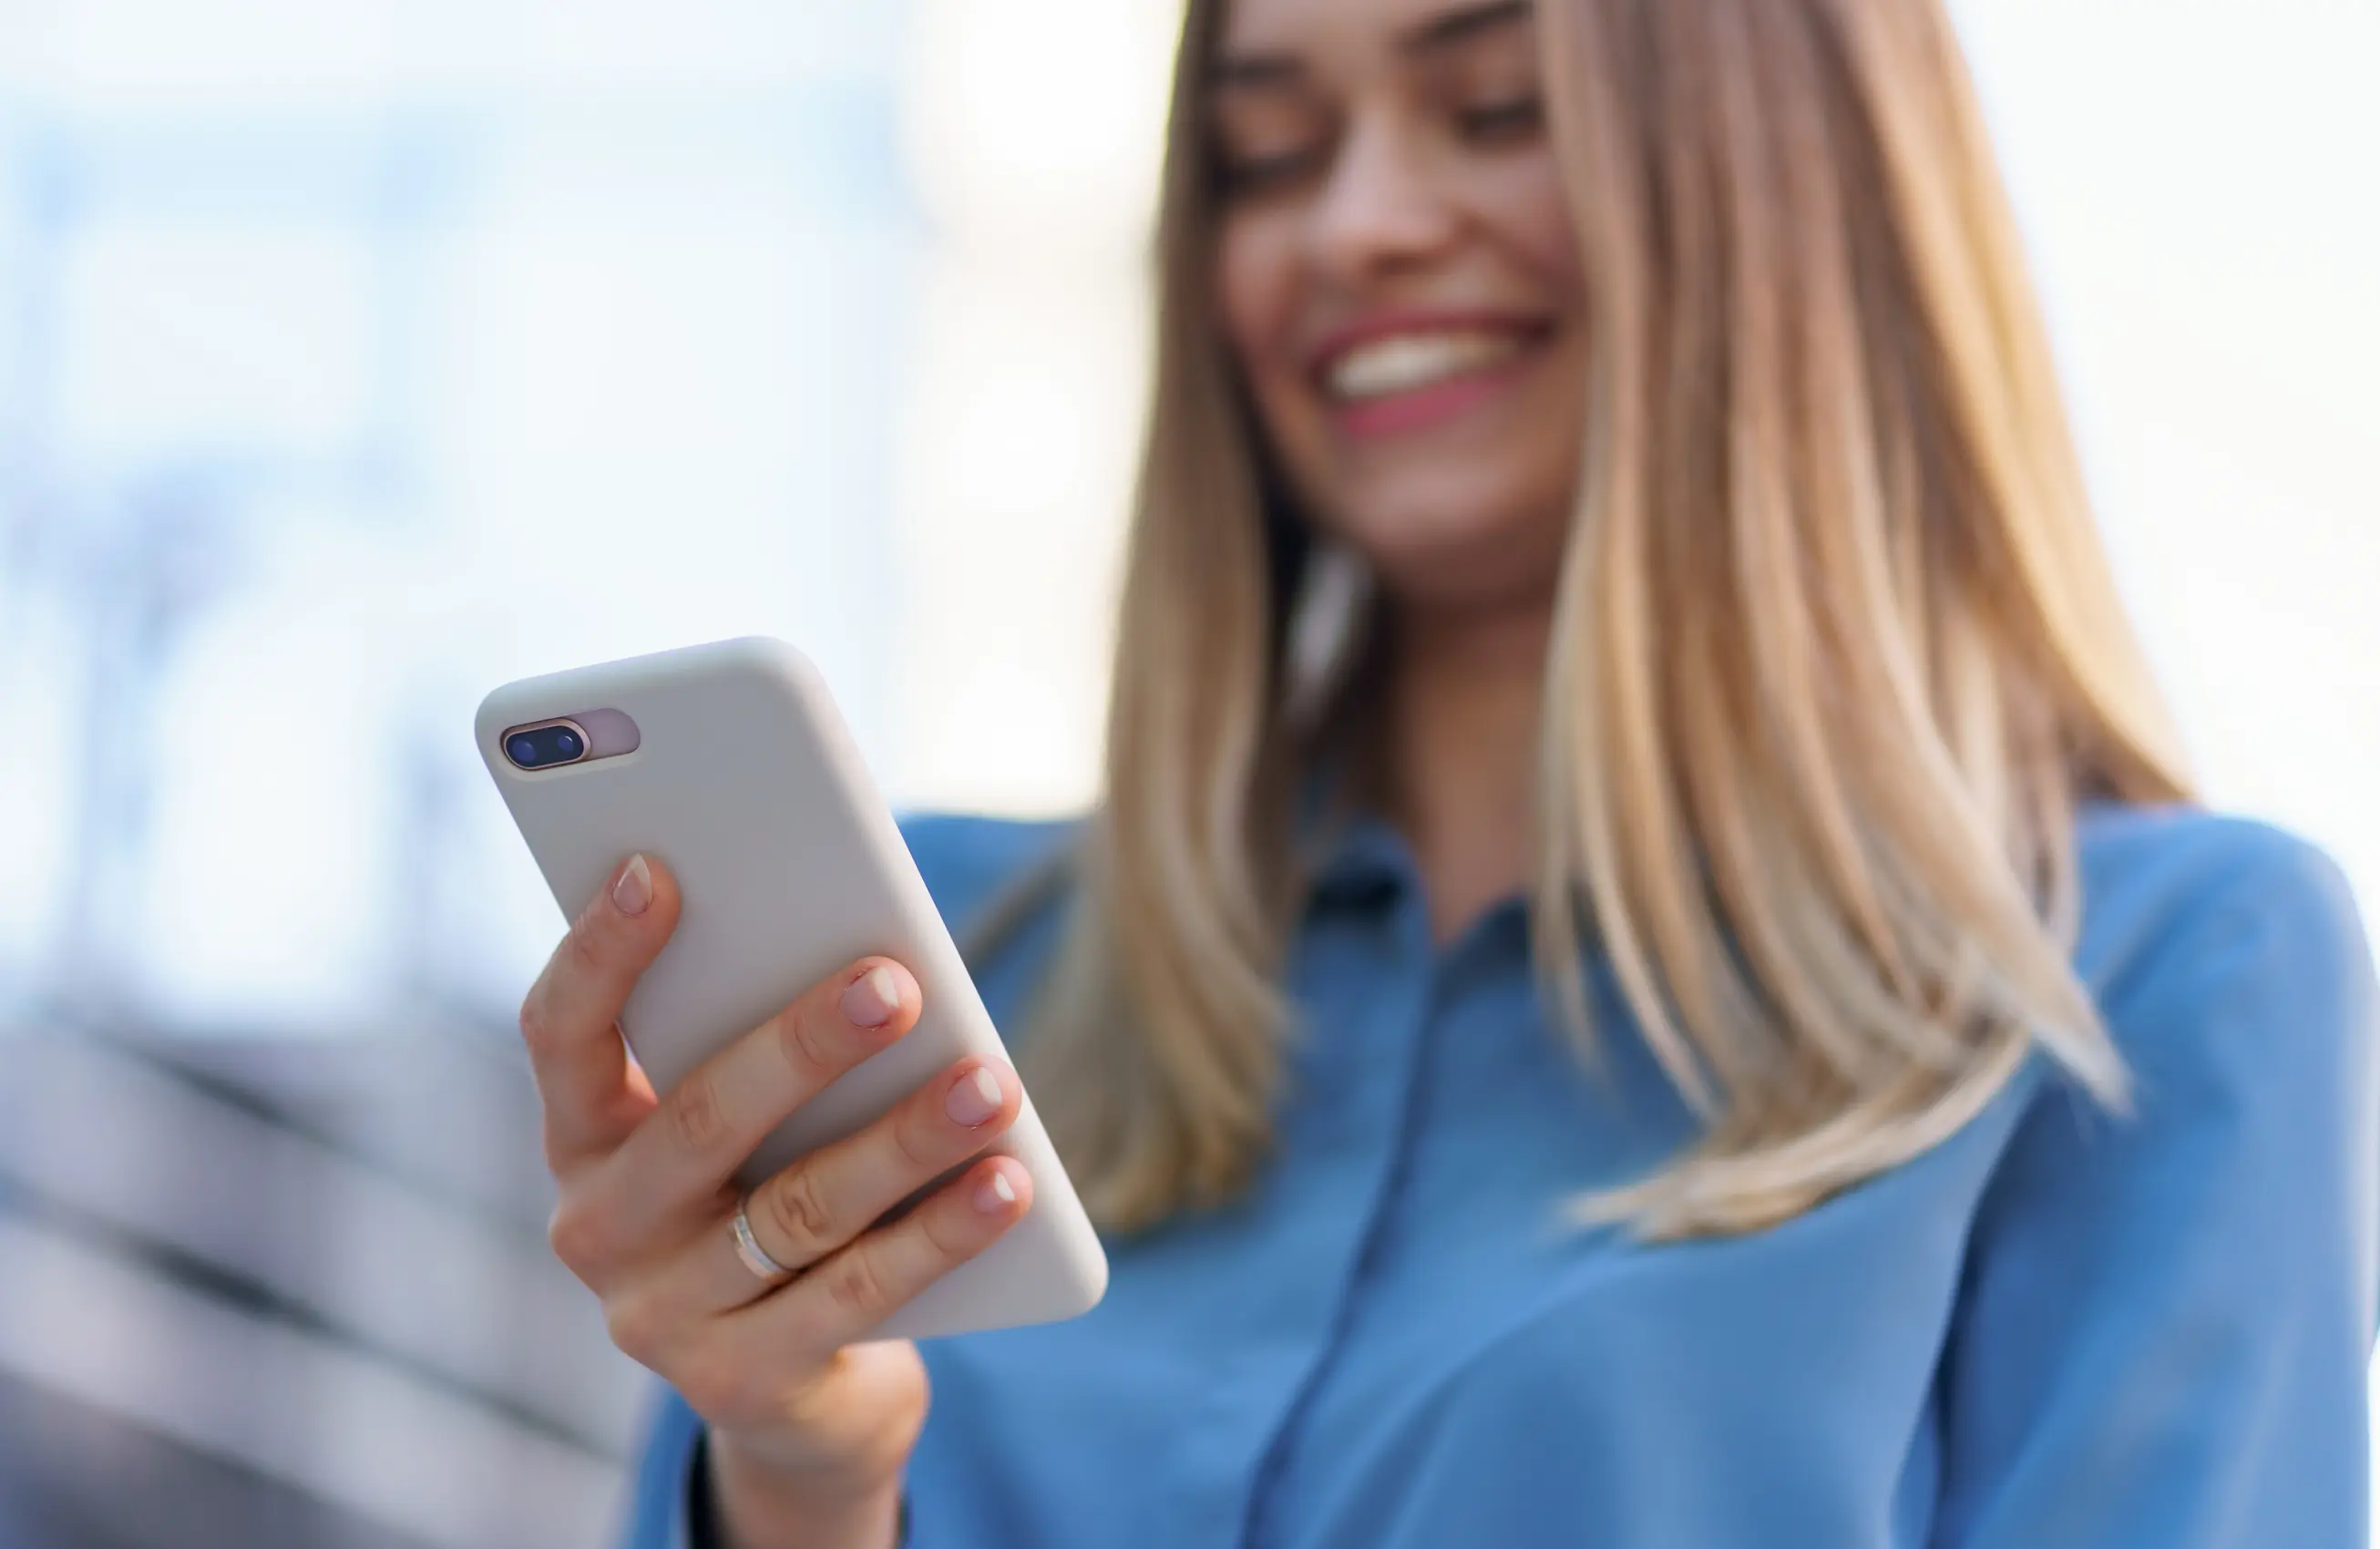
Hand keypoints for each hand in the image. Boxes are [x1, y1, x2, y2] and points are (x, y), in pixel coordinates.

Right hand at [517, 852, 1032, 1548]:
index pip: (561, 1035)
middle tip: (895, 982)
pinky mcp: (742, 1385)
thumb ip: (762, 1039)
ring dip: (907, 1138)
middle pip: (701, 1119)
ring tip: (991, 1082)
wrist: (800, 1392)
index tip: (655, 868)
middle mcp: (599, 1230)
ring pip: (799, 1208)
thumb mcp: (754, 1124)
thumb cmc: (778, 1193)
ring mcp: (663, 1318)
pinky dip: (943, 1232)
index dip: (599, 954)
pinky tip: (1007, 1183)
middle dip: (804, 1043)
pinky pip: (860, 1293)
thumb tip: (870, 945)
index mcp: (584, 1139)